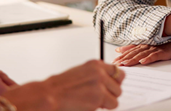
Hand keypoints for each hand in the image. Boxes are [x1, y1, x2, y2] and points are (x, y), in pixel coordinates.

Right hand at [4, 60, 125, 110]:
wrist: (51, 94)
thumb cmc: (60, 86)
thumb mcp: (80, 73)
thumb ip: (95, 74)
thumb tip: (106, 81)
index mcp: (94, 64)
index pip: (116, 70)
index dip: (115, 80)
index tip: (112, 85)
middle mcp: (99, 71)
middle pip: (119, 82)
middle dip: (112, 91)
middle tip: (102, 96)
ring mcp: (100, 84)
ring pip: (117, 95)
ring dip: (108, 100)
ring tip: (94, 101)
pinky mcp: (100, 96)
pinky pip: (112, 105)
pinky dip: (104, 108)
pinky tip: (92, 105)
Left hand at [112, 41, 170, 65]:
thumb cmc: (160, 45)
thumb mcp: (144, 46)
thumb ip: (131, 48)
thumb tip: (118, 50)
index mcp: (141, 46)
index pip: (129, 52)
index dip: (121, 56)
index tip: (114, 62)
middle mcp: (145, 46)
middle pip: (133, 53)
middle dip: (124, 59)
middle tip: (116, 64)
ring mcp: (153, 49)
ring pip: (141, 54)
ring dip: (133, 59)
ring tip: (126, 63)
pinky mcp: (161, 52)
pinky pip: (154, 56)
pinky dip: (148, 58)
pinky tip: (143, 62)